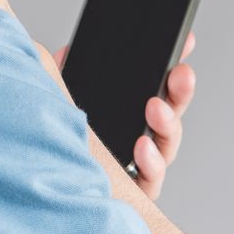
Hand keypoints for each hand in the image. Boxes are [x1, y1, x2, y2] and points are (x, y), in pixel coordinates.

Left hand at [54, 30, 197, 201]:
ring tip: (155, 108)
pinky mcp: (134, 193)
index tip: (186, 41)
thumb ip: (67, 79)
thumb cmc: (64, 143)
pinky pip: (150, 179)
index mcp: (132, 116)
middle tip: (180, 73)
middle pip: (172, 114)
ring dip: (166, 124)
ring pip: (166, 146)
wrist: (48, 185)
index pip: (162, 89)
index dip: (175, 67)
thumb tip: (67, 53)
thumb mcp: (65, 104)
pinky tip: (142, 147)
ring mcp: (142, 167)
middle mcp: (144, 140)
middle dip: (180, 91)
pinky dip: (150, 163)